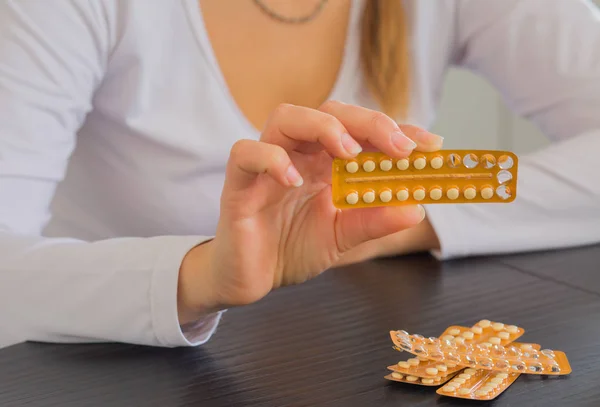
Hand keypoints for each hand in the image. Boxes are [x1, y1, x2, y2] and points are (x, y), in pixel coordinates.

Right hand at [178, 101, 443, 321]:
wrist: (252, 278)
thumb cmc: (292, 249)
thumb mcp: (342, 237)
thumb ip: (374, 222)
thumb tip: (417, 209)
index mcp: (325, 162)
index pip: (362, 131)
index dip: (397, 131)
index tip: (431, 144)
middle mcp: (298, 154)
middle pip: (329, 111)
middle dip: (368, 122)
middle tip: (400, 147)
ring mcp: (267, 165)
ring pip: (287, 117)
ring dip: (322, 127)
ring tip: (348, 152)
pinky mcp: (238, 182)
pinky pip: (246, 153)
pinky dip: (270, 159)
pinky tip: (293, 181)